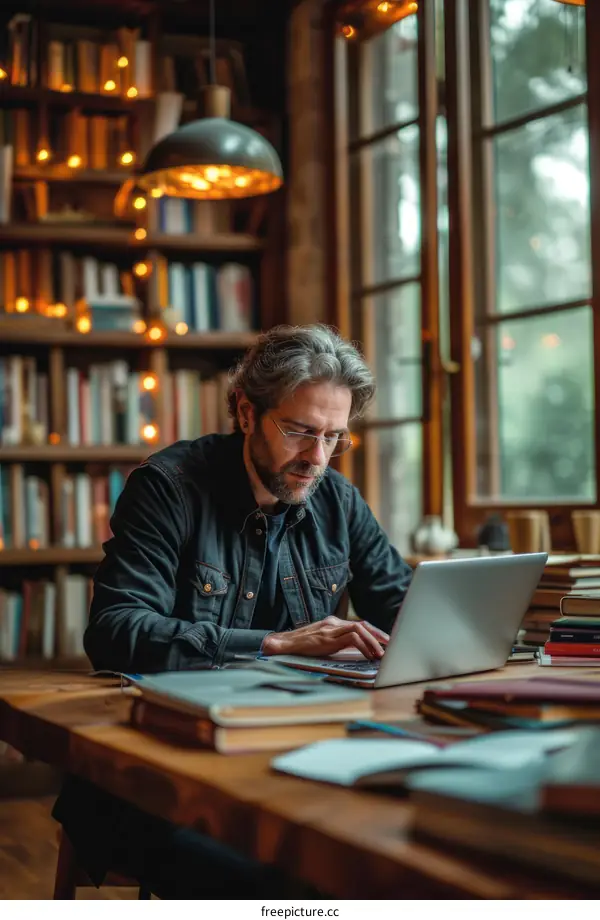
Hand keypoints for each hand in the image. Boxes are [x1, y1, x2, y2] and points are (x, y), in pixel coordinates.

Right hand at [262, 617, 388, 659]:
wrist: (280, 644)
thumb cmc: (299, 647)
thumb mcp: (321, 644)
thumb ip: (335, 644)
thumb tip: (354, 652)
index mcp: (332, 624)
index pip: (358, 624)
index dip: (373, 633)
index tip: (384, 642)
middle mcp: (333, 623)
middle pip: (362, 624)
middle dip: (378, 635)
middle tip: (390, 645)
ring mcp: (330, 628)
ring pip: (360, 628)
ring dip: (373, 641)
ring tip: (381, 653)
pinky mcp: (328, 636)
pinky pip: (351, 637)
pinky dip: (363, 646)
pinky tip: (368, 655)